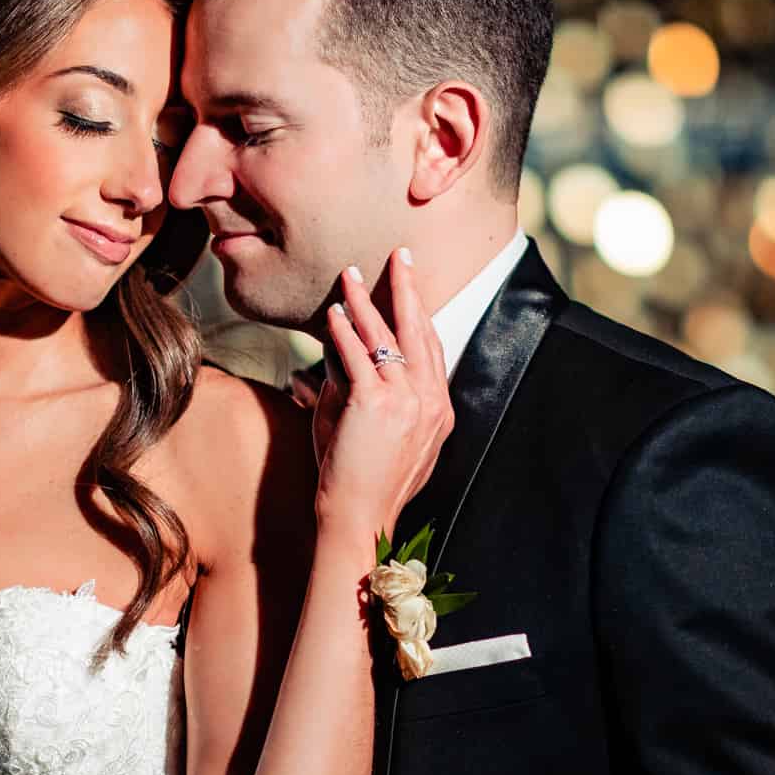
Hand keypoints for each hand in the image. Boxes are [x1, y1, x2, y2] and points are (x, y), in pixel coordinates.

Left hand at [312, 250, 451, 538]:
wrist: (361, 518)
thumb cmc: (365, 484)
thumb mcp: (380, 438)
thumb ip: (367, 398)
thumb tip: (335, 364)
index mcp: (439, 411)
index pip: (431, 349)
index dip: (420, 315)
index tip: (412, 287)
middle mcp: (430, 402)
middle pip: (419, 331)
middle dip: (408, 288)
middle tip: (401, 255)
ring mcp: (407, 402)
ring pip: (387, 338)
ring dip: (367, 301)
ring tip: (351, 275)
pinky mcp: (376, 405)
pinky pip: (359, 357)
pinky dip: (346, 331)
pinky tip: (335, 313)